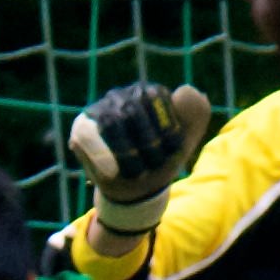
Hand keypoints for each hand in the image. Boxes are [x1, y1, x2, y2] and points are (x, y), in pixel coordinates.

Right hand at [66, 79, 214, 242]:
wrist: (139, 189)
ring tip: (137, 172)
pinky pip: (87, 135)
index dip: (167, 128)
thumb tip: (185, 90)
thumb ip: (196, 113)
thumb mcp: (186, 141)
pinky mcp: (82, 129)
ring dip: (128, 153)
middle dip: (148, 143)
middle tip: (154, 165)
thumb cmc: (162, 159)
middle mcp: (122, 96)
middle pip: (133, 110)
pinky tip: (111, 173)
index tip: (173, 150)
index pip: (157, 97)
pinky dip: (101, 154)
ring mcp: (99, 110)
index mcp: (149, 93)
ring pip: (112, 123)